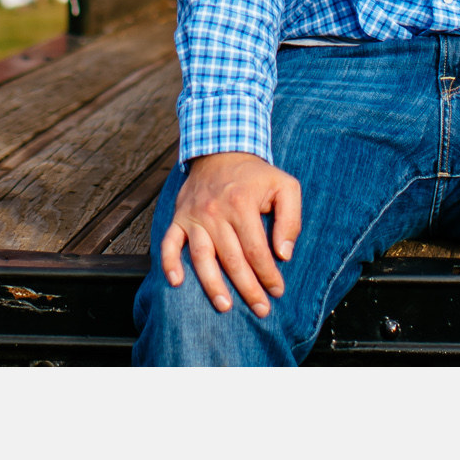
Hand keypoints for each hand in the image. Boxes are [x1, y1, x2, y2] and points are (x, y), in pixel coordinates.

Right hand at [158, 151, 303, 316]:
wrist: (220, 150)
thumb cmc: (256, 175)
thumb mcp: (284, 186)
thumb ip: (290, 219)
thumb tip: (284, 254)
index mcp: (242, 204)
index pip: (257, 250)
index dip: (269, 274)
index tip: (278, 290)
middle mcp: (215, 212)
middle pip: (232, 260)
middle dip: (248, 288)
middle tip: (261, 309)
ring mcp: (194, 217)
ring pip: (201, 257)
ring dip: (212, 284)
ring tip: (224, 306)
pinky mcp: (179, 218)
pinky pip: (169, 243)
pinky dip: (169, 263)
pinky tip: (175, 282)